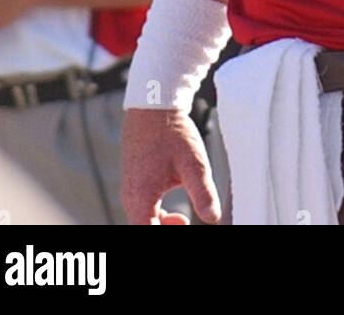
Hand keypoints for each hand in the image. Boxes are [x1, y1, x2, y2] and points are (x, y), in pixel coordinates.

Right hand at [121, 108, 220, 224]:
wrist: (154, 109)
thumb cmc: (172, 134)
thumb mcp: (194, 163)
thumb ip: (203, 193)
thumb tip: (213, 218)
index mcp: (141, 198)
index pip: (148, 233)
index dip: (166, 235)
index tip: (184, 225)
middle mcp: (131, 198)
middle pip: (144, 229)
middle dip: (165, 231)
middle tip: (186, 223)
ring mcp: (130, 191)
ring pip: (143, 221)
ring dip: (162, 227)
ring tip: (184, 221)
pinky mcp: (135, 184)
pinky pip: (143, 211)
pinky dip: (157, 217)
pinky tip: (176, 213)